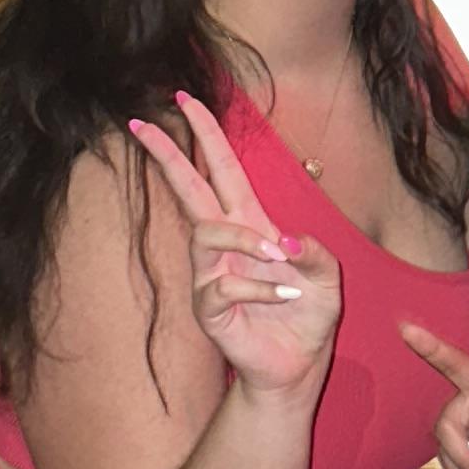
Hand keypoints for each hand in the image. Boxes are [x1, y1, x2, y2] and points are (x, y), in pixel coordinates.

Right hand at [128, 90, 341, 403]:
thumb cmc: (307, 318)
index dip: (205, 135)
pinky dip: (259, 289)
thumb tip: (284, 241)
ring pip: (207, 234)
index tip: (183, 100)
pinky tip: (283, 298)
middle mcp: (225, 246)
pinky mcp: (208, 310)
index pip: (222, 171)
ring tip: (278, 260)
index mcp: (252, 225)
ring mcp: (211, 276)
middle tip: (140, 122)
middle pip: (189, 190)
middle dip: (167, 154)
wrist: (297, 367)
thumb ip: (315, 253)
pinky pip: (222, 285)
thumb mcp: (327, 278)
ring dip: (243, 239)